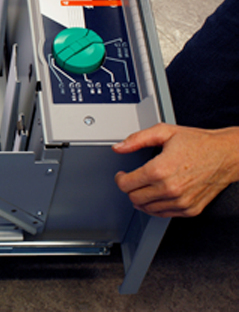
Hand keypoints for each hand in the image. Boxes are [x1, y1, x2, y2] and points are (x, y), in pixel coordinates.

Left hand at [113, 123, 238, 217]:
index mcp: (160, 170)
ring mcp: (181, 201)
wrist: (226, 155)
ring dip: (142, 199)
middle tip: (132, 180)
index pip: (126, 184)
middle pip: (134, 198)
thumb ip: (137, 139)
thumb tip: (119, 147)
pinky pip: (163, 214)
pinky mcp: (190, 209)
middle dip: (130, 189)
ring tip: (145, 187)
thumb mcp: (165, 132)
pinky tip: (157, 195)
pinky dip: (156, 206)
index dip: (120, 179)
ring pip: (147, 209)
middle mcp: (170, 188)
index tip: (122, 175)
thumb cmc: (199, 143)